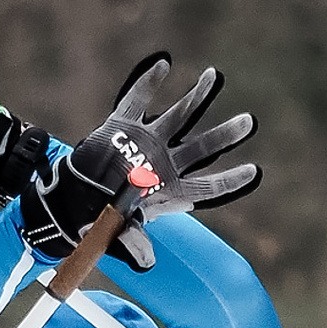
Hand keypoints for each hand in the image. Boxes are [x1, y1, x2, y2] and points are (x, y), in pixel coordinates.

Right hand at [18, 52, 258, 274]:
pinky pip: (137, 100)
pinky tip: (163, 64)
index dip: (230, 181)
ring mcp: (147, 143)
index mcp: (169, 192)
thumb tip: (147, 263)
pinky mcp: (122, 127)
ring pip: (179, 117)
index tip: (253, 171)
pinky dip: (148, 83)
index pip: (206, 187)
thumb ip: (133, 246)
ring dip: (197, 97)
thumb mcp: (116, 238)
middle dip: (225, 135)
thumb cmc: (99, 224)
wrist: (73, 203)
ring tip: (214, 76)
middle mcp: (164, 164)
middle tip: (248, 122)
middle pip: (202, 148)